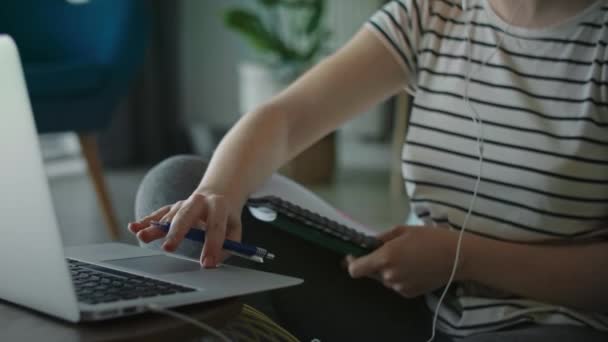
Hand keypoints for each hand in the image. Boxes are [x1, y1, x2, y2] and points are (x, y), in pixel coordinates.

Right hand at [128, 190, 242, 267]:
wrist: (217, 193)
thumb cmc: (225, 217)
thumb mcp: (235, 227)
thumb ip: (229, 244)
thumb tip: (215, 259)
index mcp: (219, 205)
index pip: (215, 226)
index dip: (212, 246)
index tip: (207, 264)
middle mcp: (198, 201)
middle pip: (186, 216)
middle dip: (177, 232)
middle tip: (168, 249)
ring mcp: (183, 203)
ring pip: (168, 216)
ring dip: (155, 228)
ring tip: (142, 237)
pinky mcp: (172, 208)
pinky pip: (158, 214)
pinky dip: (145, 221)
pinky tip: (134, 227)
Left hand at [346, 226, 463, 297]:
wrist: (457, 257)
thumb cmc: (430, 238)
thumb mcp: (403, 230)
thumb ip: (381, 238)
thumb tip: (367, 243)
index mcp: (385, 258)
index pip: (354, 269)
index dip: (352, 262)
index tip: (356, 254)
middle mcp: (389, 276)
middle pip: (369, 273)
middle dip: (374, 263)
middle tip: (390, 251)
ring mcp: (399, 287)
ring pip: (384, 279)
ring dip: (388, 270)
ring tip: (407, 258)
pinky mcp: (409, 294)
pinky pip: (396, 285)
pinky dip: (400, 277)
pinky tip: (414, 268)